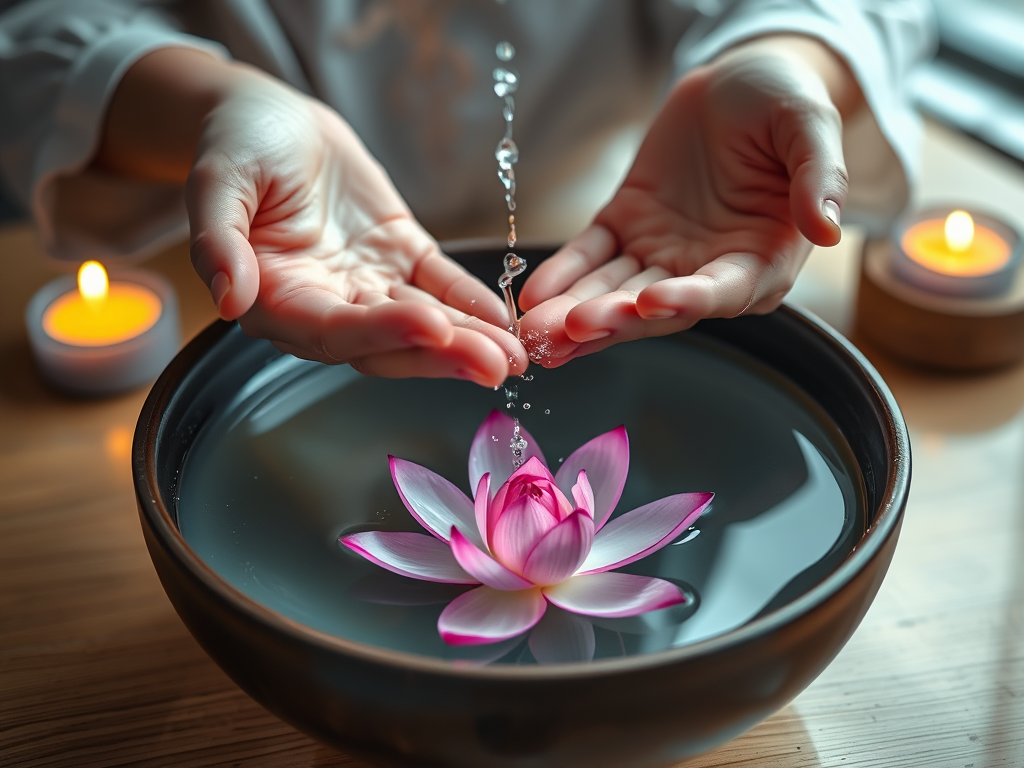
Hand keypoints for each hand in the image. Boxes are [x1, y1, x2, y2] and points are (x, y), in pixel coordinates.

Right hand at [97, 49, 525, 386]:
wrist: (269, 117)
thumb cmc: (233, 145)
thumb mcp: (217, 182)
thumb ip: (218, 241)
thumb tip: (228, 299)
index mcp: (274, 299)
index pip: (332, 331)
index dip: (382, 332)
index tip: (434, 327)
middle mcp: (324, 304)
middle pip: (386, 343)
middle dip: (443, 356)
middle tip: (498, 365)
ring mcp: (366, 284)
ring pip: (420, 322)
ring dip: (468, 340)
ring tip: (516, 354)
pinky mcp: (399, 258)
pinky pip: (439, 285)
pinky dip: (472, 302)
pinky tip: (504, 318)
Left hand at [517, 36, 860, 365]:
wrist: (738, 83)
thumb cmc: (783, 104)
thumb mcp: (810, 128)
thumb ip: (820, 178)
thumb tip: (828, 228)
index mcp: (761, 260)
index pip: (723, 291)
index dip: (688, 299)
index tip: (650, 302)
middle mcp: (706, 269)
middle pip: (656, 307)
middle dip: (613, 321)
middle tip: (569, 331)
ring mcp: (661, 253)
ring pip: (614, 291)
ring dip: (575, 313)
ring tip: (535, 332)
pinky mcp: (625, 227)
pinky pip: (590, 256)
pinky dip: (563, 275)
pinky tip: (534, 294)